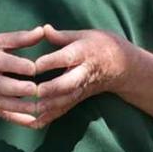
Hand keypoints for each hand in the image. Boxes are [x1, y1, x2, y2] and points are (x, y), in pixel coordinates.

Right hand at [0, 29, 109, 129]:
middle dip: (17, 89)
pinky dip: (19, 120)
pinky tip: (35, 122)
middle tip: (36, 89)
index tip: (33, 68)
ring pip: (3, 103)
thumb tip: (42, 30)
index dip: (16, 65)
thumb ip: (19, 38)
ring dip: (21, 107)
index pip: (1, 62)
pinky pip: (4, 115)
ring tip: (40, 107)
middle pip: (0, 86)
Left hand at [10, 25, 137, 123]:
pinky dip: (48, 117)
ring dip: (49, 105)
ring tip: (30, 108)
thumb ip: (61, 36)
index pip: (67, 58)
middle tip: (36, 91)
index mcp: (84, 53)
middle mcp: (83, 73)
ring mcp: (81, 88)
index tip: (36, 65)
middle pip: (69, 83)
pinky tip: (32, 123)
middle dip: (53, 88)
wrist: (122, 66)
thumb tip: (43, 29)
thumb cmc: (100, 45)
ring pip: (66, 99)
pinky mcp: (78, 98)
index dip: (51, 62)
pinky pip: (63, 110)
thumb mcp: (84, 35)